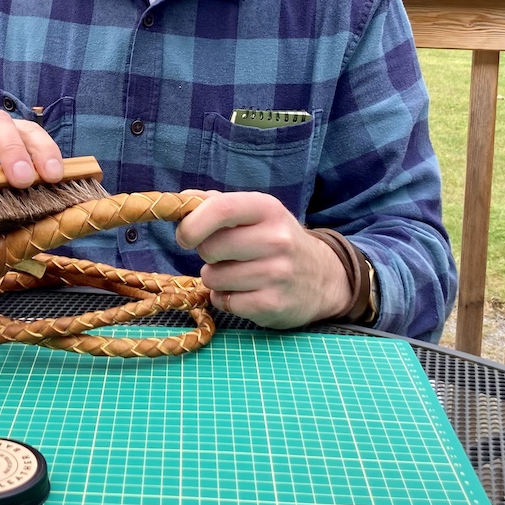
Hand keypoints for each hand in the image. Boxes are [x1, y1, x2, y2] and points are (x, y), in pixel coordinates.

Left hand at [175, 191, 351, 328]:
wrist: (323, 277)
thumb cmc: (276, 239)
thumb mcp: (255, 213)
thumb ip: (217, 204)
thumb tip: (182, 200)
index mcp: (267, 208)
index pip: (221, 209)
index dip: (193, 223)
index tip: (184, 236)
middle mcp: (276, 238)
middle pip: (210, 248)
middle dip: (206, 254)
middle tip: (223, 255)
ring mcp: (277, 274)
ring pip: (213, 278)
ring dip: (216, 279)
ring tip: (237, 274)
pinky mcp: (274, 305)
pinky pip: (225, 302)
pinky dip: (226, 300)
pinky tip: (245, 293)